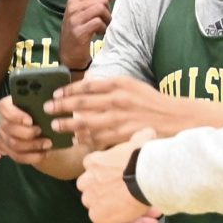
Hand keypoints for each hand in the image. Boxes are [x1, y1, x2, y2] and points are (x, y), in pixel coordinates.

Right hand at [0, 95, 51, 164]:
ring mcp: (2, 136)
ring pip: (13, 144)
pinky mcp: (6, 150)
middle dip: (27, 133)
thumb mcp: (43, 106)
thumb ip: (42, 103)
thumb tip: (49, 104)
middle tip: (43, 133)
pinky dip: (32, 157)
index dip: (15, 115)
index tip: (30, 121)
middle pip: (9, 128)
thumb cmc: (43, 114)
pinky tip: (44, 153)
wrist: (45, 131)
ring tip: (48, 144)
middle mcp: (2, 120)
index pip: (3, 107)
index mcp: (8, 105)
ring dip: (32, 145)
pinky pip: (17, 156)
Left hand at [47, 76, 175, 149]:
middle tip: (47, 108)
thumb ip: (109, 86)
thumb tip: (86, 87)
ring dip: (67, 125)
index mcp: (118, 84)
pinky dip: (84, 138)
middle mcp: (116, 100)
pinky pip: (97, 138)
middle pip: (80, 104)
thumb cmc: (151, 101)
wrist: (175, 118)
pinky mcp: (121, 135)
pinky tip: (75, 139)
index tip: (55, 93)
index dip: (67, 90)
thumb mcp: (132, 85)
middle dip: (60, 107)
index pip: (86, 86)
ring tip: (55, 126)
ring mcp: (118, 119)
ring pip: (85, 122)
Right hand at [59, 0, 112, 70]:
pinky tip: (100, 33)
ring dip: (106, 19)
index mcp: (73, 1)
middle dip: (107, 10)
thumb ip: (94, 1)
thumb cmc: (79, 32)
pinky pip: (98, 22)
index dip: (105, 2)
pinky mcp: (79, 32)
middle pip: (100, 0)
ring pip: (100, 9)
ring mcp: (74, 20)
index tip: (104, 12)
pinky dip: (103, 28)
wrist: (69, 54)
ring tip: (104, 26)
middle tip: (105, 20)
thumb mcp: (84, 13)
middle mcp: (72, 9)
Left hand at [77, 129, 162, 222]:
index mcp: (93, 162)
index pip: (98, 173)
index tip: (134, 185)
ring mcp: (92, 199)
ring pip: (109, 212)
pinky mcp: (99, 216)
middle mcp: (87, 181)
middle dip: (121, 200)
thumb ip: (141, 138)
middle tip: (143, 205)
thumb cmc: (144, 156)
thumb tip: (148, 133)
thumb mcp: (141, 140)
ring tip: (150, 220)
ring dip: (130, 217)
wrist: (145, 173)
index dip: (117, 181)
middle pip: (101, 194)